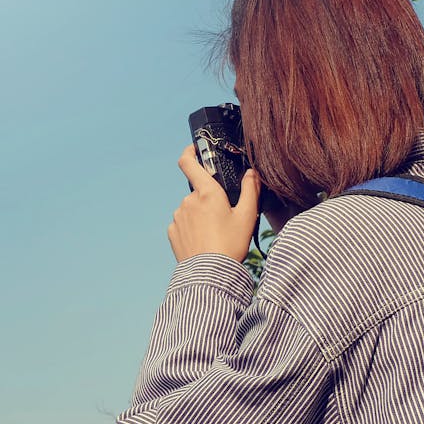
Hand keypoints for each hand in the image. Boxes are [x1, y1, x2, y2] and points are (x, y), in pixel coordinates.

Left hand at [169, 145, 260, 262]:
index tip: (195, 149)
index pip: (188, 162)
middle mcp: (188, 201)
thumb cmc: (231, 244)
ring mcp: (177, 216)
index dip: (190, 152)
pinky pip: (182, 224)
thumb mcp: (247, 216)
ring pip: (190, 209)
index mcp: (206, 193)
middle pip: (198, 192)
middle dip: (209, 200)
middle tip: (224, 218)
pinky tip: (203, 241)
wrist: (210, 274)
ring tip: (214, 235)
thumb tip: (251, 173)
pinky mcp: (172, 232)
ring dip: (200, 215)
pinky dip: (192, 228)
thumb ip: (251, 189)